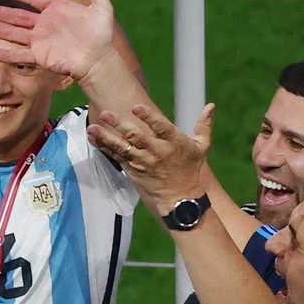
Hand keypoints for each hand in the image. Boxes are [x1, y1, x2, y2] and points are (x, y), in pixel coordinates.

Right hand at [0, 0, 117, 80]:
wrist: (99, 61)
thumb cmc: (101, 36)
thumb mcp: (102, 10)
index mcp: (56, 10)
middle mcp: (45, 24)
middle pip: (18, 16)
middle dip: (1, 13)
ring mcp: (41, 41)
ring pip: (15, 34)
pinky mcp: (41, 57)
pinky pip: (22, 55)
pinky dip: (8, 55)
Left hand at [87, 104, 211, 209]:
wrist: (181, 198)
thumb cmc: (190, 169)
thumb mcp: (201, 147)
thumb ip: (204, 125)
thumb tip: (211, 105)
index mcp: (175, 143)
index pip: (161, 127)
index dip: (148, 117)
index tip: (137, 107)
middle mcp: (158, 152)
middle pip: (137, 137)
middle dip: (121, 125)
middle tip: (107, 113)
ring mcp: (143, 162)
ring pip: (123, 148)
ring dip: (107, 137)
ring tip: (93, 126)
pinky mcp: (133, 169)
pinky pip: (116, 157)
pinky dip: (104, 147)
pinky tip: (93, 137)